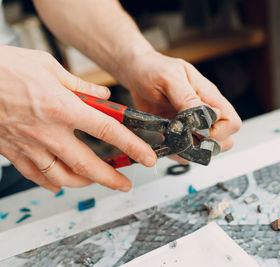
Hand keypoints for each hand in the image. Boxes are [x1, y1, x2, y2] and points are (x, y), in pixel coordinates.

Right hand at [0, 46, 155, 192]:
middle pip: (88, 164)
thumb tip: (102, 94)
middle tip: (124, 183)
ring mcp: (30, 145)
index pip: (108, 131)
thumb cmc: (5, 67)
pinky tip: (59, 183)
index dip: (132, 146)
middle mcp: (49, 131)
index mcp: (63, 108)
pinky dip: (51, 182)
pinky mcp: (13, 151)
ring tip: (97, 181)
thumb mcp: (49, 66)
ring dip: (85, 182)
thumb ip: (80, 85)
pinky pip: (36, 175)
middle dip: (111, 178)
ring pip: (63, 176)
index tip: (146, 156)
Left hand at [119, 50, 241, 161]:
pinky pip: (186, 151)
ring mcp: (192, 124)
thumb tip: (205, 116)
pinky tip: (166, 142)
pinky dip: (177, 152)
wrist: (136, 72)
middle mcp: (204, 112)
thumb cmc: (153, 68)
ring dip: (191, 151)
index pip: (231, 122)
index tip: (197, 130)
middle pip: (225, 139)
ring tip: (173, 139)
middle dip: (207, 145)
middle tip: (185, 137)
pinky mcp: (179, 132)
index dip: (218, 132)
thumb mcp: (170, 78)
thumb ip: (188, 97)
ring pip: (207, 148)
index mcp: (208, 96)